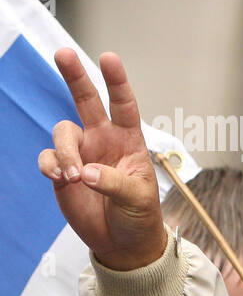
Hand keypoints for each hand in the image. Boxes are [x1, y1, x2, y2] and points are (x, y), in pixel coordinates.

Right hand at [36, 49, 166, 270]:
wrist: (123, 242)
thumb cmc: (140, 216)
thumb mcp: (138, 199)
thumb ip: (115, 182)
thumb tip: (85, 171)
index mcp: (130, 141)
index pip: (124, 105)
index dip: (116, 82)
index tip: (109, 58)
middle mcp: (103, 141)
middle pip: (86, 101)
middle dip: (75, 76)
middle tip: (63, 53)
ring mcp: (81, 154)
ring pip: (62, 132)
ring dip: (65, 151)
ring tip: (73, 176)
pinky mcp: (62, 171)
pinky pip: (48, 157)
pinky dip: (51, 164)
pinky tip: (62, 178)